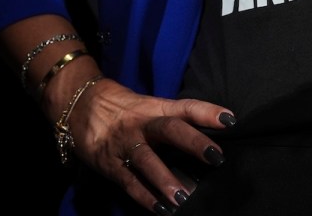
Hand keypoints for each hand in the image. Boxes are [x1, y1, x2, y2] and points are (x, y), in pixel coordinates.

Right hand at [67, 78, 235, 213]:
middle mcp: (142, 124)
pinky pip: (128, 181)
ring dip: (165, 179)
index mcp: (157, 108)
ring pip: (146, 159)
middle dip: (192, 142)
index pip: (186, 107)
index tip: (230, 120)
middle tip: (215, 156)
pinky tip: (161, 209)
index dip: (208, 111)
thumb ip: (177, 119)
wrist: (81, 105)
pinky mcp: (109, 163)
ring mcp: (125, 144)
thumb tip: (215, 131)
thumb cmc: (128, 109)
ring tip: (183, 196)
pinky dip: (144, 196)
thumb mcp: (152, 107)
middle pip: (169, 129)